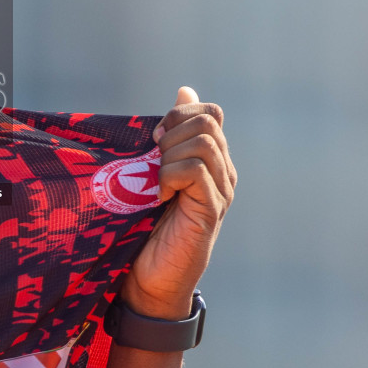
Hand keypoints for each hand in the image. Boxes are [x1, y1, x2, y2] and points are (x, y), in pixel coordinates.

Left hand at [122, 87, 235, 319]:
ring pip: (203, 143)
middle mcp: (222, 171)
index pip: (210, 112)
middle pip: (207, 122)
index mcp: (210, 158)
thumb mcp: (151, 170)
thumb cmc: (145, 224)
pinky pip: (195, 171)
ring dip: (168, 156)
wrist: (149, 278)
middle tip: (152, 161)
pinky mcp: (212, 210)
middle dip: (171, 134)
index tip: (153, 137)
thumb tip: (184, 89)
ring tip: (155, 182)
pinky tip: (158, 196)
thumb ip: (168, 135)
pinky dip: (169, 177)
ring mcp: (221, 191)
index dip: (178, 115)